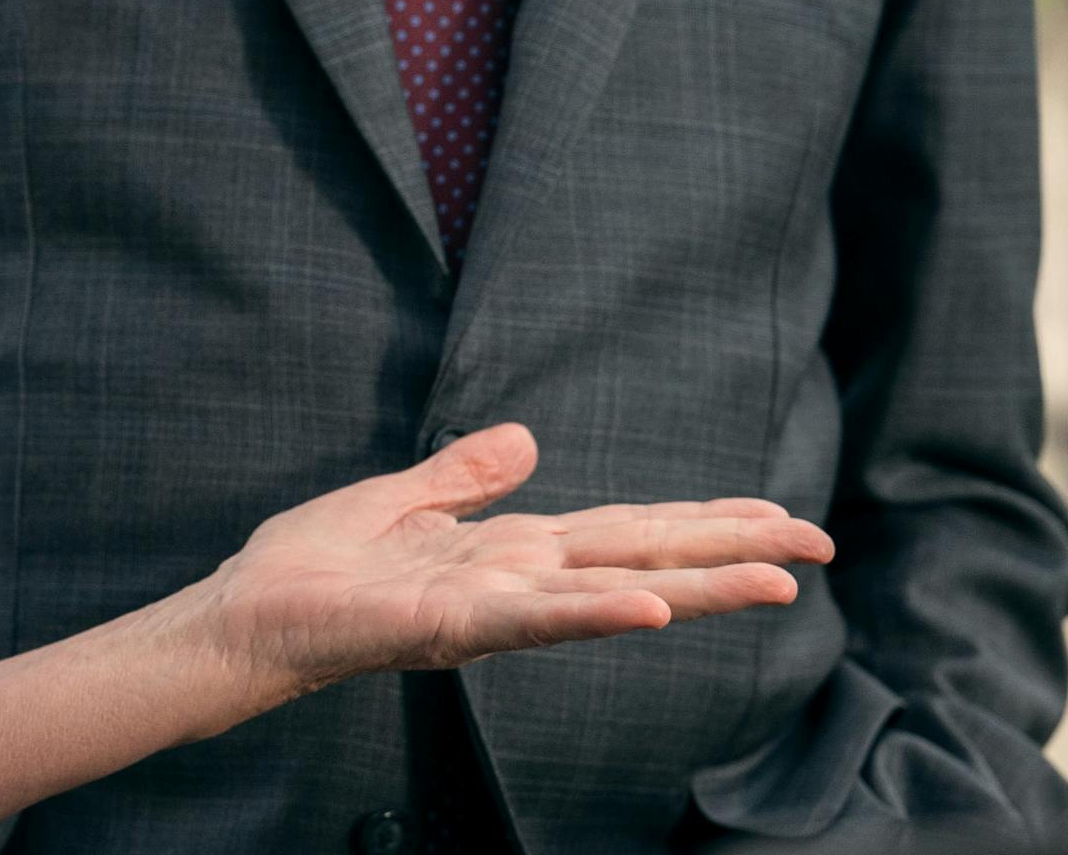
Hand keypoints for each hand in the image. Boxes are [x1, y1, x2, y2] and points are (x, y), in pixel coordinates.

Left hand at [184, 424, 832, 705]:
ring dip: (699, 590)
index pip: (627, 531)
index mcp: (511, 551)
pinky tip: (653, 613)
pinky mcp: (451, 628)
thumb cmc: (311, 568)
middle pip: (646, 560)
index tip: (776, 516)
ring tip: (778, 584)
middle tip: (822, 549)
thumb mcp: (395, 500)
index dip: (702, 522)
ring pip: (616, 594)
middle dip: (733, 554)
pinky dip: (598, 617)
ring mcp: (494, 610)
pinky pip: (536, 621)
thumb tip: (527, 439)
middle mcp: (520, 582)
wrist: (245, 615)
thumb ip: (463, 475)